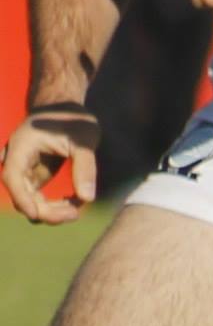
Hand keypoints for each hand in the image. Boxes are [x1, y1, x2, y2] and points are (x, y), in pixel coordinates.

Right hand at [2, 107, 99, 222]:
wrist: (66, 110)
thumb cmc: (75, 120)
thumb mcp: (85, 140)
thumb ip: (85, 168)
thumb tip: (87, 198)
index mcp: (22, 146)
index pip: (12, 176)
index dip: (21, 197)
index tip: (35, 215)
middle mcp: (17, 159)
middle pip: (20, 193)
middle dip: (44, 210)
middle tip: (75, 214)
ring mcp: (24, 169)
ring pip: (28, 199)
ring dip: (50, 211)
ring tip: (77, 209)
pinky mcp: (34, 176)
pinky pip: (38, 198)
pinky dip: (55, 205)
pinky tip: (76, 203)